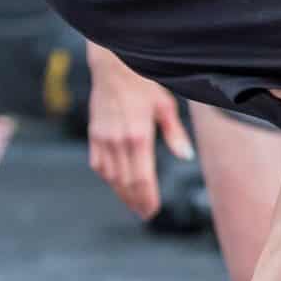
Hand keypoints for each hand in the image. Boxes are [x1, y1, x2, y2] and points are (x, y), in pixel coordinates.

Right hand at [86, 45, 194, 219]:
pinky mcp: (94, 134)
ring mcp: (104, 139)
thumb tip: (186, 156)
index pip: (142, 179)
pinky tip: (116, 183)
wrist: (113, 66)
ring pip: (111, 177)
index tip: (152, 210)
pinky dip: (108, 177)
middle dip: (136, 201)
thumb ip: (175, 134)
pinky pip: (98, 164)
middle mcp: (119, 141)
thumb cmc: (144, 83)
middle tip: (144, 213)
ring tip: (133, 203)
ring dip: (121, 193)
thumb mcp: (165, 106)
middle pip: (126, 183)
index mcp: (140, 136)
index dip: (147, 198)